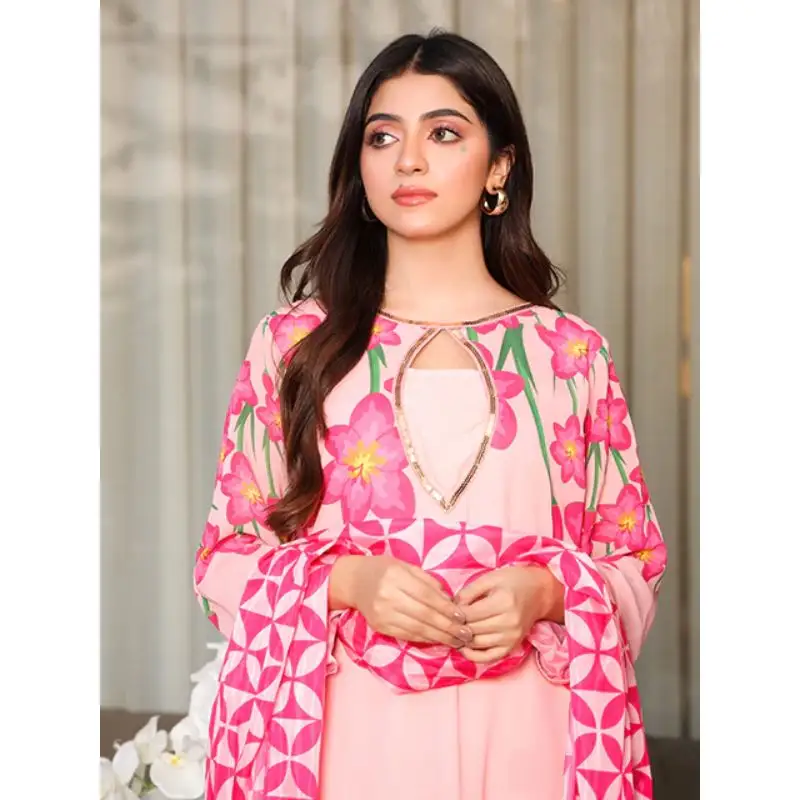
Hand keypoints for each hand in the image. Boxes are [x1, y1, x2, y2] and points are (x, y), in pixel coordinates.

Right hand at [348, 556, 472, 648]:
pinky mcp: (380, 626)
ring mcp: (382, 614)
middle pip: (423, 615)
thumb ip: (427, 581)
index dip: (446, 608)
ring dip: (440, 637)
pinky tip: (438, 640)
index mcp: (395, 576)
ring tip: (457, 641)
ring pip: (416, 629)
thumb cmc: (384, 569)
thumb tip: (450, 601)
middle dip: (447, 627)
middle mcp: (387, 596)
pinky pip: (407, 635)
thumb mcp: (405, 566)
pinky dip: (425, 639)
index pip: (426, 596)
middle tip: (466, 634)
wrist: (354, 581)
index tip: (462, 616)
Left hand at [455, 566, 562, 663]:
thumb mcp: (490, 578)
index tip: (447, 608)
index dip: (454, 612)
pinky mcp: (512, 647)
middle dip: (456, 625)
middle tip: (448, 619)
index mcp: (503, 603)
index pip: (469, 614)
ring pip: (476, 644)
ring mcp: (511, 638)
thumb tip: (451, 607)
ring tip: (454, 629)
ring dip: (462, 638)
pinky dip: (473, 655)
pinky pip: (488, 657)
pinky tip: (464, 646)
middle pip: (471, 630)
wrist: (540, 593)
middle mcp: (509, 623)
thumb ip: (469, 591)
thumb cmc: (514, 581)